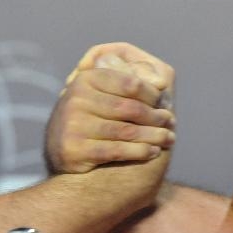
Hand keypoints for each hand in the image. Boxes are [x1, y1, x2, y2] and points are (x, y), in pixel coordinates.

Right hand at [45, 43, 175, 174]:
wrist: (61, 153)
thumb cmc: (91, 120)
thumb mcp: (101, 94)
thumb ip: (125, 83)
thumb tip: (163, 80)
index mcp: (86, 79)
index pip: (131, 83)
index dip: (152, 94)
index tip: (164, 102)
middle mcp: (77, 98)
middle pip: (131, 108)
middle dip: (156, 116)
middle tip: (171, 122)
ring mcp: (74, 124)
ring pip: (128, 130)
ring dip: (155, 135)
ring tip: (169, 138)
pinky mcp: (74, 149)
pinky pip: (118, 150)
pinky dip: (141, 151)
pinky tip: (154, 152)